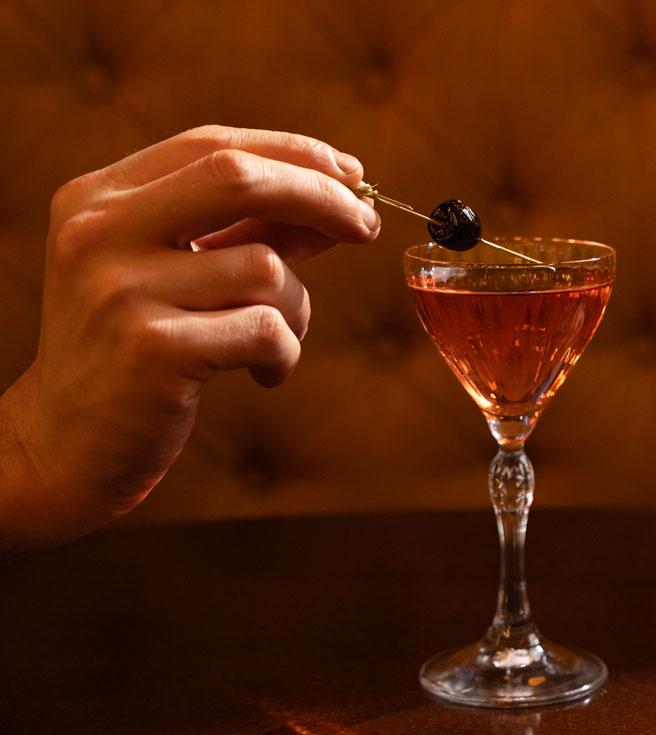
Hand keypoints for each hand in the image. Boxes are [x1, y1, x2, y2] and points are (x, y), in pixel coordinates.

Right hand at [0, 125, 379, 549]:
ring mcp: (121, 290)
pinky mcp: (152, 351)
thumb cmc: (135, 352)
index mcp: (97, 198)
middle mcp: (99, 233)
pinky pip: (265, 330)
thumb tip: (337, 196)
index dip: (293, 153)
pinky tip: (264, 373)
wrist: (64, 445)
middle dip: (321, 196)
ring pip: (265, 268)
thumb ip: (241, 231)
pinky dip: (284, 353)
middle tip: (367, 225)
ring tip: (275, 340)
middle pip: (238, 178)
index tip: (350, 173)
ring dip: (297, 308)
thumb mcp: (174, 274)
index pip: (211, 145)